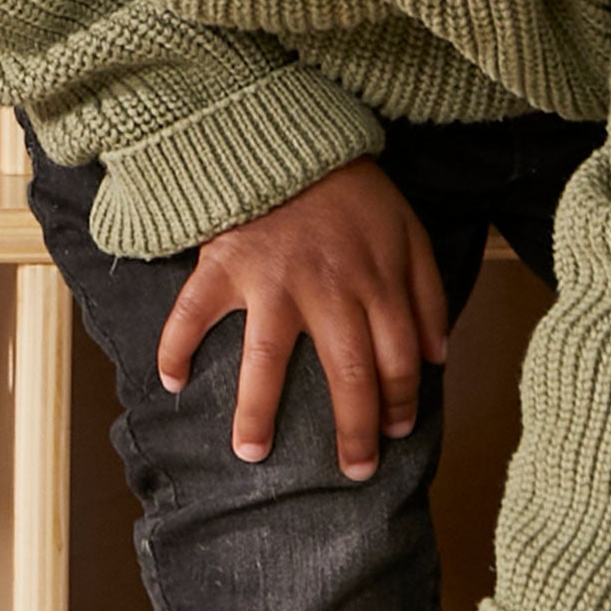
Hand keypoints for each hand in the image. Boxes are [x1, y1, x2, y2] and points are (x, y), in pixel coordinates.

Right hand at [158, 157, 450, 478]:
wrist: (289, 139)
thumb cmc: (351, 191)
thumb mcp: (408, 232)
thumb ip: (428, 294)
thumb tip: (438, 356)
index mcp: (376, 283)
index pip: (398, 361)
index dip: (400, 403)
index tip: (394, 434)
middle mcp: (327, 289)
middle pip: (346, 374)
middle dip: (352, 431)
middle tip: (352, 470)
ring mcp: (270, 279)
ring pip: (267, 359)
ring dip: (258, 411)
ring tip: (251, 454)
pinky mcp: (224, 264)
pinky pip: (194, 311)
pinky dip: (177, 345)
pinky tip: (172, 382)